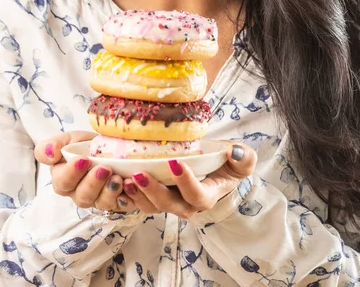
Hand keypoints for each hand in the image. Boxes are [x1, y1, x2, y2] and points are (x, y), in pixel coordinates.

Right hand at [34, 131, 135, 211]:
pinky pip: (120, 206)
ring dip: (109, 192)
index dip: (72, 173)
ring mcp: (98, 199)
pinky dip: (125, 198)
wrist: (108, 146)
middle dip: (94, 183)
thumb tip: (52, 152)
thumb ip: (52, 145)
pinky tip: (129, 187)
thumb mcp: (67, 139)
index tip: (83, 159)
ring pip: (101, 203)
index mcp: (63, 179)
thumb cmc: (83, 145)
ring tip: (118, 177)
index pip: (62, 182)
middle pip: (83, 196)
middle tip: (104, 168)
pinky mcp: (116, 201)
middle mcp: (79, 193)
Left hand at [122, 142, 256, 218]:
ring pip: (151, 206)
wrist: (217, 171)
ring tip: (125, 179)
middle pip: (169, 205)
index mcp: (207, 196)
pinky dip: (127, 194)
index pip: (196, 195)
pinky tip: (116, 180)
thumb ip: (243, 157)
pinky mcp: (155, 195)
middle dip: (153, 192)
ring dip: (137, 195)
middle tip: (139, 175)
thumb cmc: (228, 164)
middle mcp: (186, 204)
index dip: (186, 182)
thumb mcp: (243, 160)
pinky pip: (140, 200)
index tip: (175, 162)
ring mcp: (169, 201)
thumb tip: (234, 152)